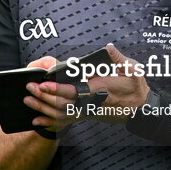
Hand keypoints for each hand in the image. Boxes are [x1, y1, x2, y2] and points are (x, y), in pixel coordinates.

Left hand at [23, 44, 149, 127]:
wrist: (142, 111)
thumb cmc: (137, 88)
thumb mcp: (133, 70)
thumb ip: (119, 58)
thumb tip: (108, 47)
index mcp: (100, 90)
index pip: (75, 91)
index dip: (58, 88)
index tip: (44, 83)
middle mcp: (91, 103)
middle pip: (64, 103)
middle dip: (44, 97)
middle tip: (29, 89)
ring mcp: (88, 111)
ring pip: (62, 113)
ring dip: (43, 108)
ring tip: (28, 101)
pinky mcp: (87, 115)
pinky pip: (66, 121)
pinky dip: (50, 122)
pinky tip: (37, 121)